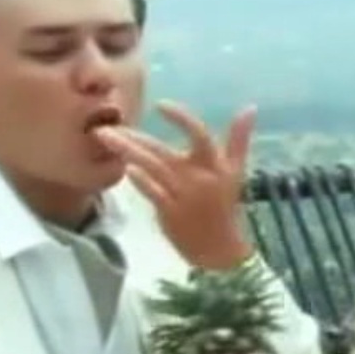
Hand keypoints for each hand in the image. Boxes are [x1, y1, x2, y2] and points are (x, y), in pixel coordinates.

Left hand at [95, 100, 255, 269]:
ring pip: (152, 167)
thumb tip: (250, 107)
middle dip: (134, 136)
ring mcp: (183, 195)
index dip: (181, 118)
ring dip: (127, 150)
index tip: (160, 105)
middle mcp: (198, 176)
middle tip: (107, 124)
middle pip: (163, 150)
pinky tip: (126, 168)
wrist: (221, 249)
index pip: (199, 133)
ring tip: (104, 137)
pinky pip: (154, 193)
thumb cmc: (225, 206)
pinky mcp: (171, 212)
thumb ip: (239, 138)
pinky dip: (142, 181)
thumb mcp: (236, 170)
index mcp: (214, 163)